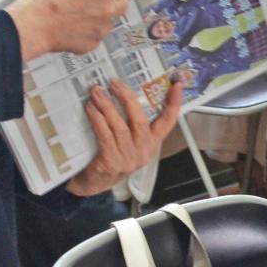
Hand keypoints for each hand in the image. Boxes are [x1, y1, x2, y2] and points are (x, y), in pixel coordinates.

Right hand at [4, 0, 135, 60]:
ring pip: (109, 21)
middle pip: (123, 3)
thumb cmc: (43, 0)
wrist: (31, 27)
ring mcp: (100, 29)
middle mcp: (106, 9)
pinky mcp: (91, 44)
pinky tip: (73, 28)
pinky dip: (89, 32)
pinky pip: (96, 36)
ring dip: (101, 17)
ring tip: (80, 14)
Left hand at [65, 78, 183, 195]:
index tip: (176, 85)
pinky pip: (104, 135)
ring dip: (107, 106)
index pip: (168, 121)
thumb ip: (131, 123)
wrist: (93, 183)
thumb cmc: (111, 157)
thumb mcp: (128, 142)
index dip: (174, 103)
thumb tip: (124, 92)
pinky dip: (97, 119)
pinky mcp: (111, 162)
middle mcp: (143, 151)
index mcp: (151, 143)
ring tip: (97, 92)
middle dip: (127, 98)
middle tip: (114, 83)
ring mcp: (128, 159)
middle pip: (140, 120)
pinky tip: (90, 109)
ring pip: (119, 126)